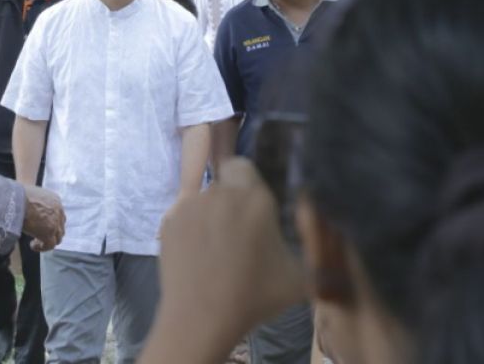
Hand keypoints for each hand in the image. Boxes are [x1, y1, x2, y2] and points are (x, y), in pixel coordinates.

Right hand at [22, 184, 65, 251]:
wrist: (16, 200)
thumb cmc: (18, 196)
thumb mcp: (31, 195)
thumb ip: (36, 203)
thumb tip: (30, 208)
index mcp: (55, 200)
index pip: (58, 214)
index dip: (51, 221)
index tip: (42, 224)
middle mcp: (58, 211)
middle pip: (60, 226)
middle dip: (52, 232)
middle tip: (40, 234)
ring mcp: (55, 223)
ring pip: (57, 238)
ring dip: (48, 240)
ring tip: (36, 242)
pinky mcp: (49, 233)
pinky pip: (49, 245)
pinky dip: (42, 247)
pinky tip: (33, 246)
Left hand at [155, 158, 306, 345]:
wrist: (201, 318)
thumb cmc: (254, 296)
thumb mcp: (297, 277)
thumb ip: (308, 249)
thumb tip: (316, 239)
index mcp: (253, 197)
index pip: (243, 165)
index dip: (248, 183)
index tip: (254, 207)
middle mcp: (219, 192)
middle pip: (223, 185)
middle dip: (231, 202)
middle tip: (240, 232)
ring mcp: (188, 206)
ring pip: (202, 200)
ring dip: (210, 215)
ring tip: (217, 249)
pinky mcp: (167, 223)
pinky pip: (183, 217)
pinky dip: (190, 230)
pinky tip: (197, 256)